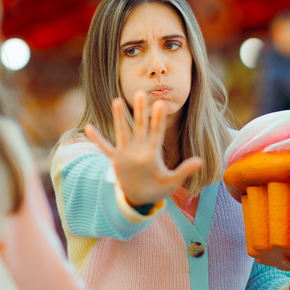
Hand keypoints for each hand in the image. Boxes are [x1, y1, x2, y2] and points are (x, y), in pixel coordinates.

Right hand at [85, 91, 201, 205]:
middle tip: (141, 92)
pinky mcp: (115, 160)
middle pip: (139, 126)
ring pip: (122, 132)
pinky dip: (97, 139)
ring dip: (119, 118)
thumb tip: (201, 160)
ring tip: (117, 100)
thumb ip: (184, 171)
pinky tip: (89, 128)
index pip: (156, 132)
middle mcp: (139, 149)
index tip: (160, 103)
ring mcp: (126, 153)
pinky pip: (105, 148)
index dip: (158, 119)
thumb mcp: (172, 182)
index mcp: (153, 152)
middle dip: (140, 110)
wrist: (140, 197)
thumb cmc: (157, 189)